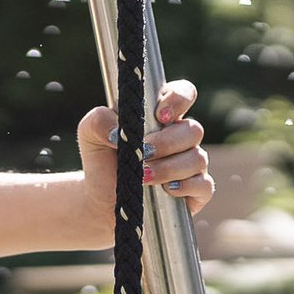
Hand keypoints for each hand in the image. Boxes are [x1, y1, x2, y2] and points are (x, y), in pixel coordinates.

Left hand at [76, 79, 213, 224]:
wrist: (102, 200)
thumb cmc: (102, 160)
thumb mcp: (90, 134)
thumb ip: (99, 121)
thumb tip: (117, 130)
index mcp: (161, 114)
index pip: (184, 93)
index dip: (178, 100)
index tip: (159, 115)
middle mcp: (181, 136)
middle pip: (193, 129)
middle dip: (166, 142)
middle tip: (143, 153)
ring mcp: (191, 163)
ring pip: (198, 158)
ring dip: (170, 167)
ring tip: (143, 176)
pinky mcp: (196, 191)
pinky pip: (204, 185)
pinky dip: (185, 187)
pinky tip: (166, 190)